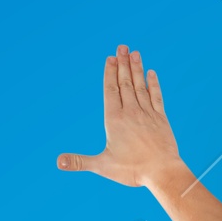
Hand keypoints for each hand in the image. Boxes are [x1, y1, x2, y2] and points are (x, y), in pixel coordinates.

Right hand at [57, 43, 180, 188]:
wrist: (163, 173)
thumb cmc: (133, 171)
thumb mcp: (103, 166)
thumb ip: (79, 161)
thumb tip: (58, 162)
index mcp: (114, 119)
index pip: (110, 90)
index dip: (110, 73)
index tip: (111, 58)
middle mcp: (131, 112)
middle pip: (125, 83)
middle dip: (122, 64)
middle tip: (122, 46)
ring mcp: (147, 114)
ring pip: (140, 86)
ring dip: (136, 69)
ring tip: (134, 53)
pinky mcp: (161, 120)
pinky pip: (157, 97)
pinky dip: (154, 84)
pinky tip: (151, 73)